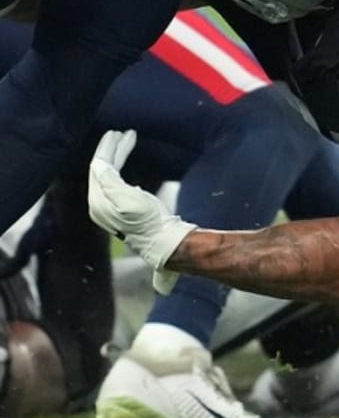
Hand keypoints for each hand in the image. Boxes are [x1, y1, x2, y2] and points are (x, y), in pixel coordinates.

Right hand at [88, 130, 195, 293]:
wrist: (163, 241)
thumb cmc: (158, 241)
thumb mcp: (146, 235)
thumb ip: (145, 242)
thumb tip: (162, 283)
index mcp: (102, 214)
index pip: (102, 184)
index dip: (111, 165)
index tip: (121, 149)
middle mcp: (97, 206)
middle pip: (98, 172)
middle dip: (108, 152)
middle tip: (118, 136)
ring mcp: (102, 198)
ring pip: (101, 165)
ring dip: (111, 147)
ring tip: (121, 134)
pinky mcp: (111, 188)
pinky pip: (107, 163)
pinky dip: (115, 148)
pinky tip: (124, 137)